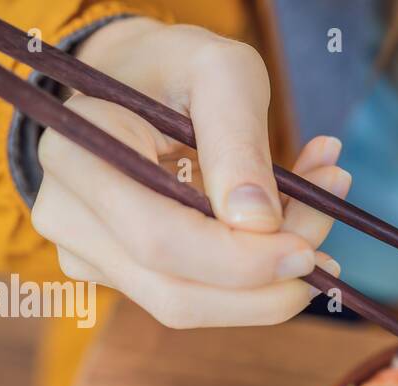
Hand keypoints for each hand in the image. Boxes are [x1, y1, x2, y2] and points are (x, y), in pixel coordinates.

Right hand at [30, 18, 348, 328]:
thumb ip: (238, 141)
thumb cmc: (176, 66)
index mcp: (78, 153)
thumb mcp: (221, 72)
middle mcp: (68, 216)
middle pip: (174, 293)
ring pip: (189, 306)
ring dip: (266, 285)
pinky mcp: (120, 274)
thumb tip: (258, 225)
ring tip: (318, 224)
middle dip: (264, 284)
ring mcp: (89, 253)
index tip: (310, 251)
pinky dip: (252, 278)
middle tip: (329, 251)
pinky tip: (288, 229)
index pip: (159, 239)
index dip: (240, 261)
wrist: (135, 78)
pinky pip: (195, 297)